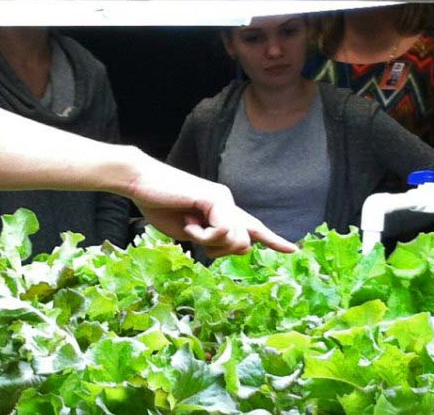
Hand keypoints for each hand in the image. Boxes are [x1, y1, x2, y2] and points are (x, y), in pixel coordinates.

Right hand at [122, 157, 298, 256]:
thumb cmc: (160, 206)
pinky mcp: (217, 197)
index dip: (273, 240)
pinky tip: (189, 221)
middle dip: (218, 250)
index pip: (252, 228)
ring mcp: (225, 199)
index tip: (292, 249)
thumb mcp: (191, 233)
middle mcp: (229, 204)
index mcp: (222, 212)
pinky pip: (222, 231)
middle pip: (242, 245)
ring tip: (189, 224)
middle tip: (194, 234)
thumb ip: (213, 240)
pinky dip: (202, 234)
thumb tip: (241, 246)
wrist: (141, 184)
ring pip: (235, 241)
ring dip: (208, 242)